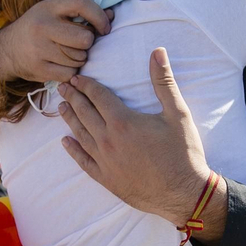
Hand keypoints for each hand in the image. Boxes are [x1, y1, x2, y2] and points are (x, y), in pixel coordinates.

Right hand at [0, 0, 113, 83]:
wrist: (6, 50)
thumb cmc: (38, 28)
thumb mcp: (53, 12)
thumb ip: (80, 13)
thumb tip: (112, 16)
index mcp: (49, 7)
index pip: (80, 3)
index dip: (98, 15)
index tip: (105, 27)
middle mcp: (43, 26)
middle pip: (85, 38)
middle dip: (87, 43)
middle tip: (79, 44)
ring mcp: (40, 49)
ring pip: (80, 58)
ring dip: (79, 58)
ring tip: (66, 53)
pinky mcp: (39, 69)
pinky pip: (71, 74)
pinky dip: (71, 72)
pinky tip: (61, 65)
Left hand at [57, 48, 212, 228]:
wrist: (184, 193)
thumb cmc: (183, 153)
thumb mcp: (177, 113)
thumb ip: (164, 82)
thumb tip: (158, 51)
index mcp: (123, 121)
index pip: (98, 97)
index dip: (86, 85)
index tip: (77, 77)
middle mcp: (108, 140)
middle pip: (84, 113)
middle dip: (73, 98)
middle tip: (63, 87)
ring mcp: (105, 161)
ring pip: (80, 135)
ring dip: (69, 119)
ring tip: (61, 107)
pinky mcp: (106, 178)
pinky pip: (83, 161)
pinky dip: (73, 150)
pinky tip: (66, 142)